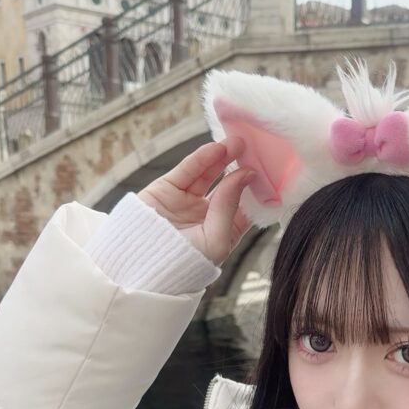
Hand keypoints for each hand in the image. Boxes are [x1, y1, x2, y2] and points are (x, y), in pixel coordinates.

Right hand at [137, 135, 255, 265]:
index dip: (255, 188)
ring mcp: (187, 201)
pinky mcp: (167, 190)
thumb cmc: (185, 262)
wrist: (140, 265)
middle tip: (253, 150)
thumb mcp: (216, 237)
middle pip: (228, 186)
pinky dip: (201, 159)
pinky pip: (187, 171)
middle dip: (239, 168)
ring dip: (222, 158)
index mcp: (224, 232)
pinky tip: (215, 149)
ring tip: (237, 143)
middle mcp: (207, 215)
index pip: (246, 206)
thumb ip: (230, 204)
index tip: (267, 170)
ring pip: (208, 174)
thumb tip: (247, 173)